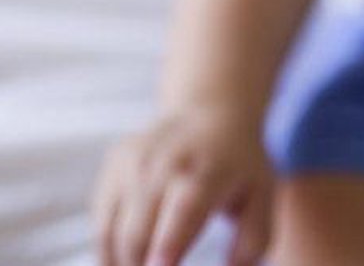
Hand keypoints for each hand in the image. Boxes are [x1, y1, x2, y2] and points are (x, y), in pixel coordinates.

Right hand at [91, 106, 273, 265]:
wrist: (212, 113)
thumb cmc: (241, 165)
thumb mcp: (261, 197)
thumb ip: (252, 241)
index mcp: (206, 174)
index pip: (182, 211)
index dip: (169, 244)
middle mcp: (164, 166)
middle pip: (138, 234)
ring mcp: (133, 164)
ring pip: (113, 232)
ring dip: (123, 264)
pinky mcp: (114, 166)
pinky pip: (102, 221)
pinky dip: (108, 251)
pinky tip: (127, 263)